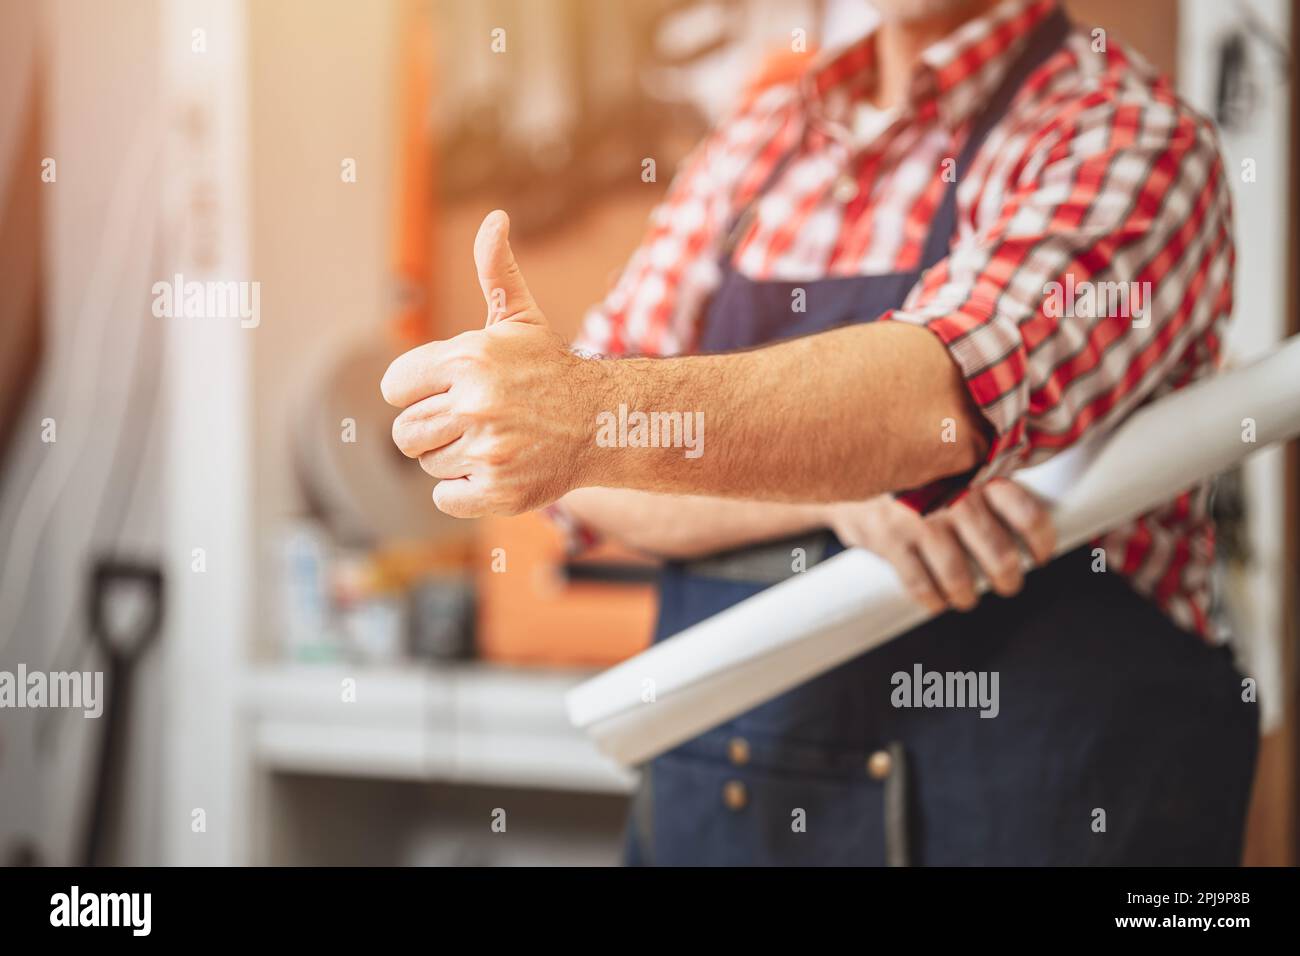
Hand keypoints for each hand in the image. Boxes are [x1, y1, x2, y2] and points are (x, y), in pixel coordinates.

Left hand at [382, 211, 602, 516]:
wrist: (603, 422)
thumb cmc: (550, 370)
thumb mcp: (520, 318)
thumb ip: (495, 270)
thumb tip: (495, 218)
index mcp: (468, 359)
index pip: (395, 388)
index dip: (418, 391)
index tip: (450, 391)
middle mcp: (476, 405)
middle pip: (406, 434)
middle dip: (432, 430)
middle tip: (472, 422)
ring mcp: (488, 451)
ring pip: (429, 466)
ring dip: (454, 458)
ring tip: (493, 441)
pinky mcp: (499, 490)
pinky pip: (447, 497)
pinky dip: (465, 490)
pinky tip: (496, 468)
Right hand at [823, 480, 1054, 613]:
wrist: (844, 463)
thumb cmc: (909, 468)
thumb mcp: (948, 457)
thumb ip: (982, 473)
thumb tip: (1024, 507)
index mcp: (976, 472)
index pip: (1026, 512)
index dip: (1041, 542)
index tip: (1040, 555)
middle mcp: (953, 495)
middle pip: (999, 554)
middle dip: (1007, 579)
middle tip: (1006, 584)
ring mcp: (920, 518)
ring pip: (960, 577)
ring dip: (968, 596)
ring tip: (967, 598)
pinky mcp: (890, 538)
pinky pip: (921, 585)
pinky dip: (933, 600)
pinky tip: (936, 601)